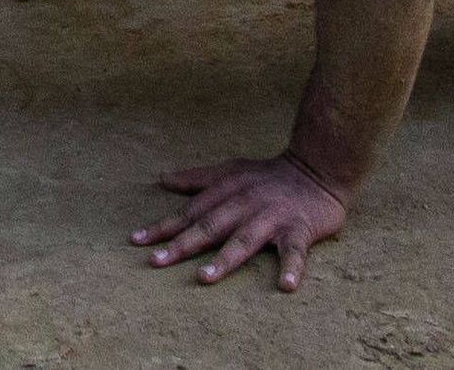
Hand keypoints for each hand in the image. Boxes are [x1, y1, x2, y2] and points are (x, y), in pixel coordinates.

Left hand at [135, 155, 349, 291]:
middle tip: (157, 262)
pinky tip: (286, 286)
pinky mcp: (299, 230)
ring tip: (204, 278)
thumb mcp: (231, 170)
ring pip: (245, 239)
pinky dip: (292, 268)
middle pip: (210, 226)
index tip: (136, 241)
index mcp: (227, 192)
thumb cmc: (268, 176)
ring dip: (225, 259)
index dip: (164, 227)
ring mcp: (272, 218)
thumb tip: (163, 179)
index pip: (190, 213)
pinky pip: (295, 251)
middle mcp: (245, 204)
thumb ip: (197, 179)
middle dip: (183, 244)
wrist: (317, 168)